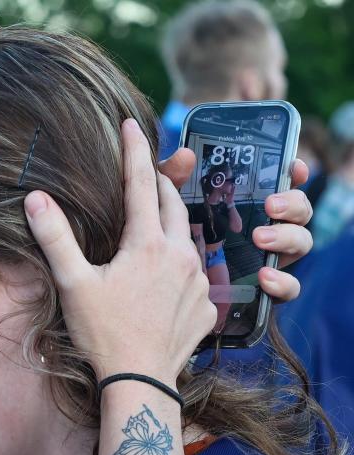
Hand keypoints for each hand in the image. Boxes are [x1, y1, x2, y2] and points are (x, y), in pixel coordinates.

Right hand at [24, 119, 214, 383]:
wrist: (141, 382)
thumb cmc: (102, 333)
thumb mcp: (73, 284)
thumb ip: (55, 237)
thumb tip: (35, 197)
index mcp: (148, 244)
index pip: (141, 183)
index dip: (135, 150)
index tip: (132, 123)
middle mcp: (181, 255)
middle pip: (172, 204)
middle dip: (158, 184)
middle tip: (144, 173)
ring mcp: (199, 281)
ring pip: (188, 238)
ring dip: (171, 225)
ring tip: (155, 224)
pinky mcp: (207, 306)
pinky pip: (198, 273)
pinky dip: (181, 264)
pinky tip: (166, 275)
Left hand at [160, 151, 313, 302]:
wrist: (155, 298)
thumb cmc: (163, 246)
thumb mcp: (162, 210)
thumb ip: (171, 180)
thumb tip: (184, 156)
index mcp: (247, 205)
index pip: (281, 182)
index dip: (294, 171)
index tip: (294, 166)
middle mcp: (265, 229)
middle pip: (298, 210)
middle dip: (292, 203)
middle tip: (270, 205)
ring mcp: (266, 260)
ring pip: (300, 243)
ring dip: (287, 236)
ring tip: (260, 237)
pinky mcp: (261, 291)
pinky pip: (289, 288)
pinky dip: (283, 282)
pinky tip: (264, 277)